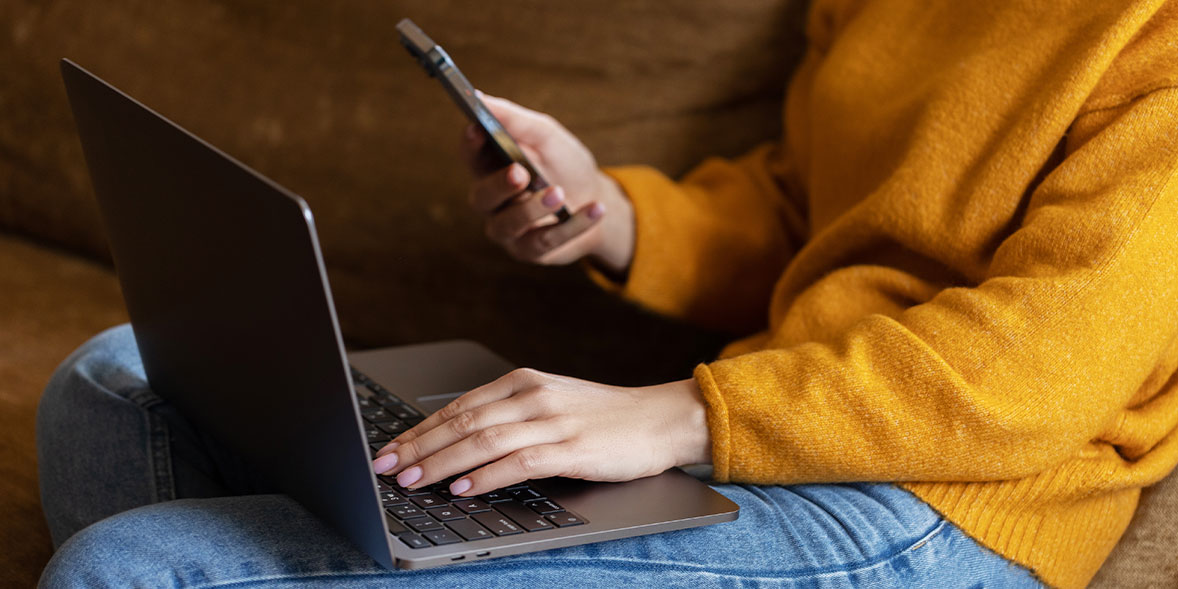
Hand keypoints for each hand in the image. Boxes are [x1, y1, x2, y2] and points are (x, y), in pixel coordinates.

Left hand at [371, 368, 710, 495]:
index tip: (388, 450)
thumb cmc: (604, 418)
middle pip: (461, 423)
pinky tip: (462, 487)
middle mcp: (532, 396)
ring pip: (482, 441)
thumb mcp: (551, 404)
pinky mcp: (572, 449)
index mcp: (523, 382)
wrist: (661, 419)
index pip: (457, 407)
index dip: (418, 430)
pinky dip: (484, 475)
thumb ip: (508, 416)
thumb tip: (456, 444)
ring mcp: (552, 421)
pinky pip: (518, 462)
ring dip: (439, 462)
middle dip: (417, 448)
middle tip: (384, 468)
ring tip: (410, 480)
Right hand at [462, 95, 634, 274]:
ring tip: (560, 193)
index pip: (470, 155)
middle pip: (482, 196)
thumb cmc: (565, 164)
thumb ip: (516, 120)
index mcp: (491, 166)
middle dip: (500, 185)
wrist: (598, 199)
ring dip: (534, 208)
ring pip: (508, 224)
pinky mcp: (531, 250)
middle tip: (520, 173)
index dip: (471, 144)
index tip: (478, 128)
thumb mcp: (547, 136)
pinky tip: (595, 209)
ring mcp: (509, 229)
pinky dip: (573, 225)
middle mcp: (493, 201)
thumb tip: (480, 97)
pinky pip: (545, 242)